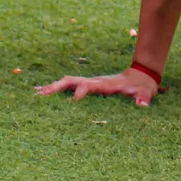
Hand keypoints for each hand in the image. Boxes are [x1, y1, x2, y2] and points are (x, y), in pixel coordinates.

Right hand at [36, 68, 159, 107]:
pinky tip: (43, 93)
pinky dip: (56, 89)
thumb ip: (144, 98)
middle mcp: (94, 82)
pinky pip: (69, 86)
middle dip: (56, 88)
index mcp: (105, 84)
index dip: (80, 93)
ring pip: (67, 83)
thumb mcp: (146, 93)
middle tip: (40, 95)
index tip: (72, 101)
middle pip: (71, 82)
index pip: (88, 87)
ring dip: (52, 88)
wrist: (140, 75)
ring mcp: (90, 83)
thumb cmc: (142, 87)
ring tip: (35, 94)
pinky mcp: (88, 86)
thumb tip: (142, 105)